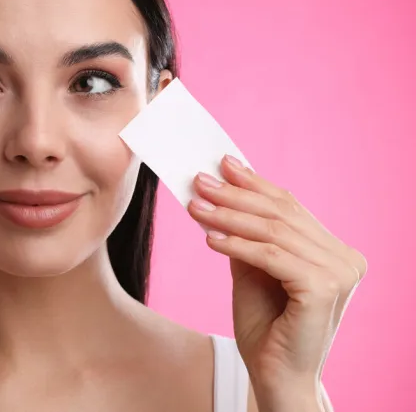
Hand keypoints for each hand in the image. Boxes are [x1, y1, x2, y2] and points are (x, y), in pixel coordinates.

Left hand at [187, 155, 365, 408]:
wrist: (276, 375)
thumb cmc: (266, 326)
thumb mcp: (252, 270)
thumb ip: (246, 235)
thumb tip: (220, 192)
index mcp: (334, 251)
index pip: (290, 208)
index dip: (256, 183)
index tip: (223, 163)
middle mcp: (345, 258)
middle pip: (282, 215)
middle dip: (236, 195)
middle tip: (200, 180)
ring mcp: (339, 273)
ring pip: (274, 232)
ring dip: (229, 216)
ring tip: (195, 206)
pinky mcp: (323, 289)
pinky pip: (271, 256)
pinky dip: (237, 244)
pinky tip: (209, 239)